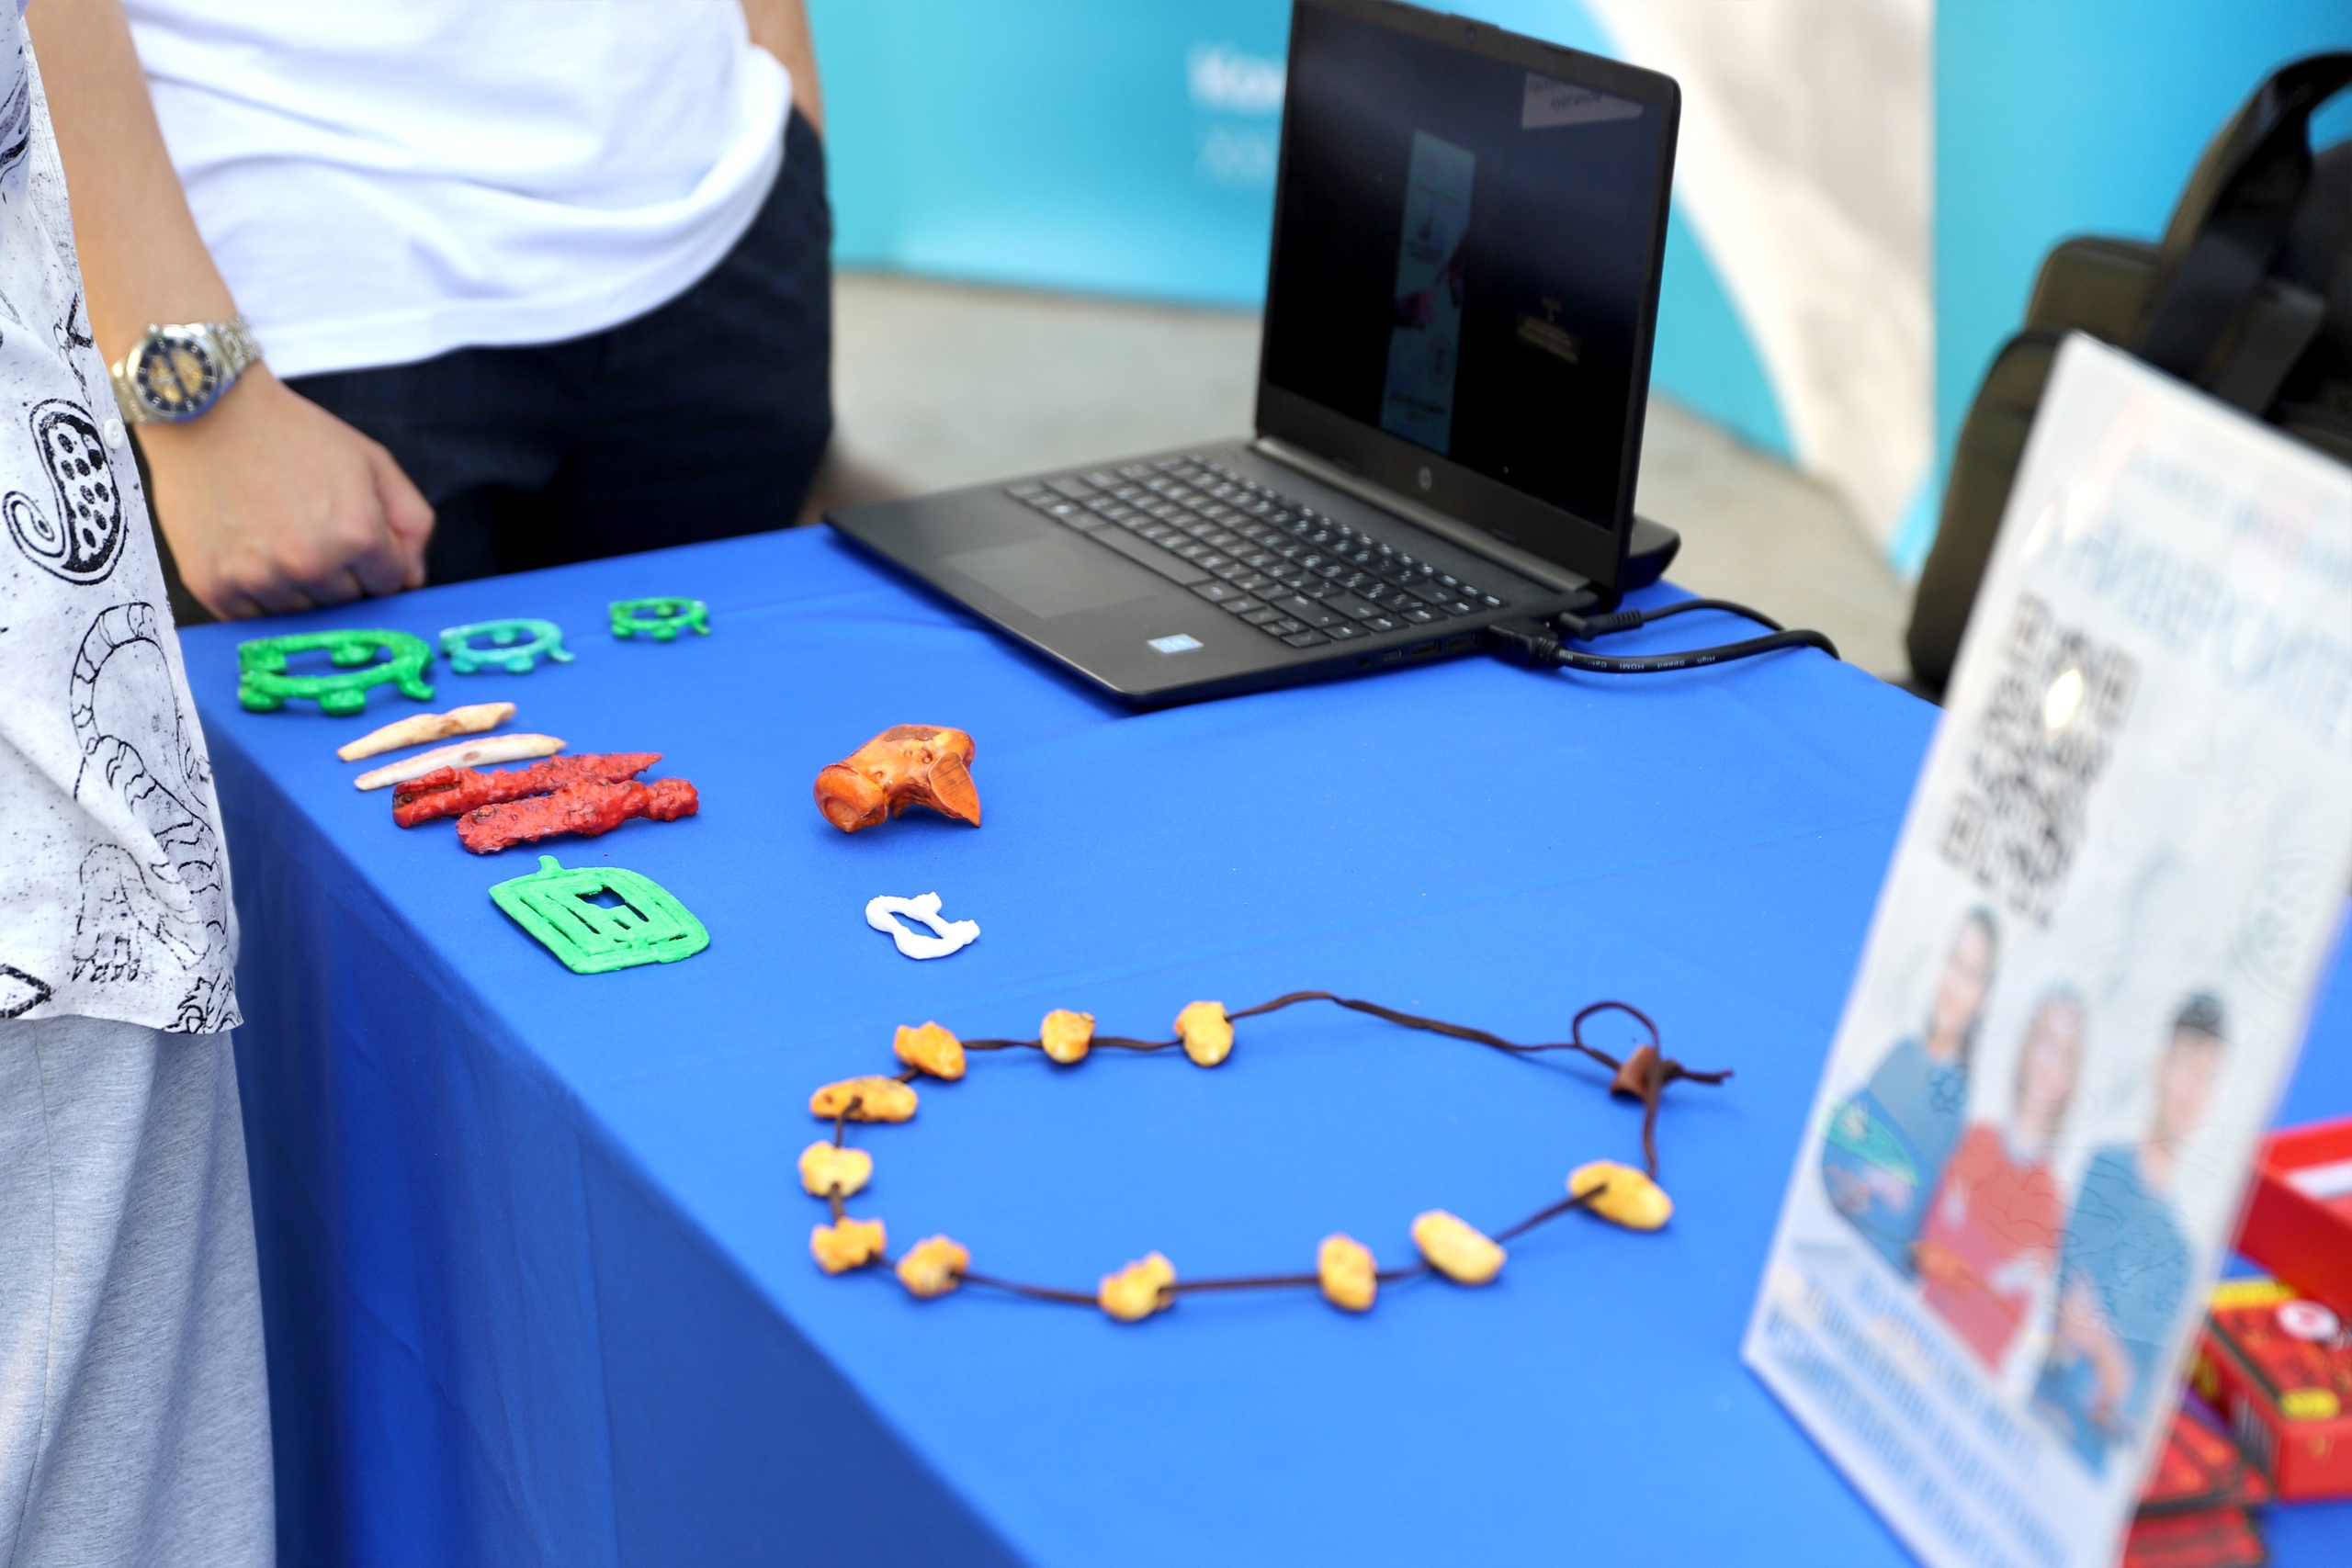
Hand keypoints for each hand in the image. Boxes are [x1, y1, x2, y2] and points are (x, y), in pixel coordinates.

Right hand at [137, 367, 432, 618]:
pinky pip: (255, 620)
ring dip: (299, 588)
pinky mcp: (215, 586)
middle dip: (341, 575)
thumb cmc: (295, 435)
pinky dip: (259, 596)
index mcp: (357, 535)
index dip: (375, 560)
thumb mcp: (373, 462)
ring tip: (277, 537)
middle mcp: (310, 563)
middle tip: (310, 530)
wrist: (207, 413)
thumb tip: (414, 581)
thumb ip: (411, 522)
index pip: (389, 584)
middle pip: (348, 603)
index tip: (351, 532)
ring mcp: (259, 578)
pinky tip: (250, 554)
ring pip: (304, 617)